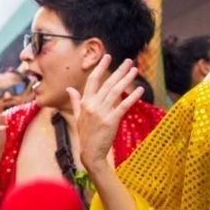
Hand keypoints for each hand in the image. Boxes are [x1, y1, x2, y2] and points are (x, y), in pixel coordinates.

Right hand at [68, 55, 141, 171]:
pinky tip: (139, 89)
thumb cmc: (85, 134)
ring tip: (135, 71)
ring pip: (116, 92)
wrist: (90, 152)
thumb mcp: (78, 116)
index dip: (101, 68)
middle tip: (129, 61)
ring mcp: (102, 112)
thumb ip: (75, 100)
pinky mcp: (112, 120)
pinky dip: (132, 97)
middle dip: (119, 70)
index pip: (93, 80)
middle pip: (108, 83)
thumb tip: (69, 88)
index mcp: (85, 102)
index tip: (108, 57)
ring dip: (127, 80)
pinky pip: (123, 105)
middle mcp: (93, 105)